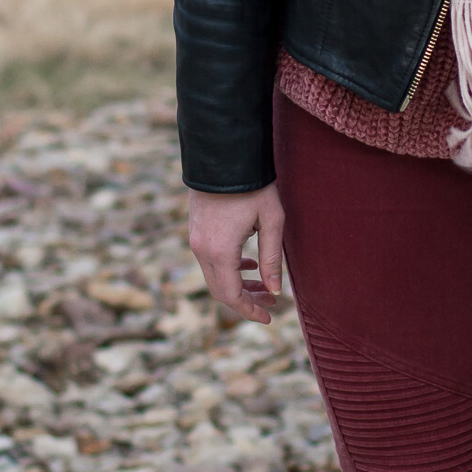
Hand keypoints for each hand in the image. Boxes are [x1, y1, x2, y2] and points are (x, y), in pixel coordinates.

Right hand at [188, 184, 284, 324]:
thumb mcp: (272, 221)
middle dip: (246, 300)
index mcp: (220, 251)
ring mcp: (195, 240)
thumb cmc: (253, 186)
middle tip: (272, 302)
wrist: (224, 154)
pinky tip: (249, 264)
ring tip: (265, 286)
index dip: (249, 310)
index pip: (232, 295)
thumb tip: (275, 290)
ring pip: (215, 276)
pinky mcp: (196, 231)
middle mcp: (202, 249)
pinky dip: (229, 269)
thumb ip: (272, 258)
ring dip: (239, 284)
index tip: (270, 317)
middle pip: (221, 290)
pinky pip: (210, 260)